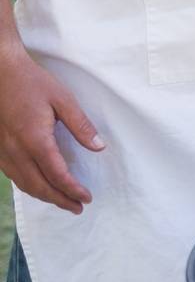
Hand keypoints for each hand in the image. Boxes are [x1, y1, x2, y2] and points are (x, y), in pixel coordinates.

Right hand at [0, 36, 103, 211]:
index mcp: (35, 140)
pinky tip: (39, 186)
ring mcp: (4, 152)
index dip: (72, 190)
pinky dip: (29, 186)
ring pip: (25, 184)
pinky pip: (14, 176)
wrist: (1, 73)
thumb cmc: (32, 83)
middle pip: (40, 186)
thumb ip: (81, 125)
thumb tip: (98, 147)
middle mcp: (17, 151)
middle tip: (78, 208)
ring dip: (45, 196)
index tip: (87, 197)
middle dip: (60, 200)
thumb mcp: (63, 99)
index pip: (57, 175)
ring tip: (62, 202)